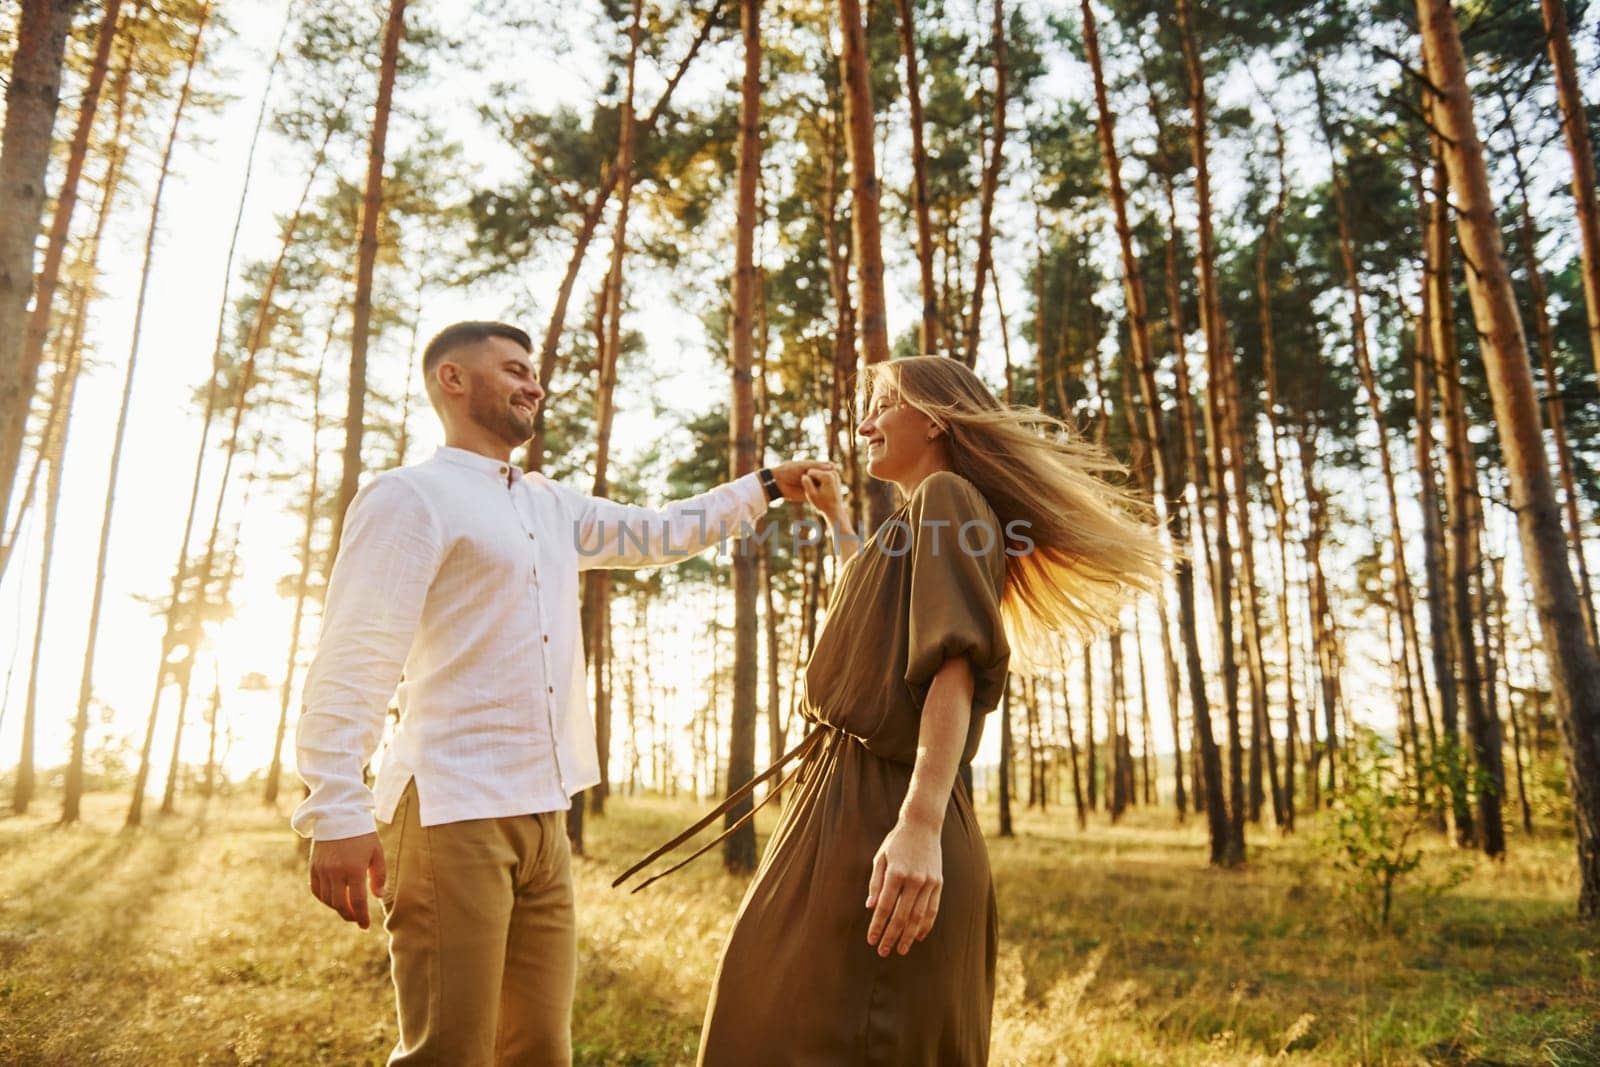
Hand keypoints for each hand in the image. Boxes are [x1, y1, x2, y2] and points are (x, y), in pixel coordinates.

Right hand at [309, 832, 385, 928]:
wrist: (338, 815)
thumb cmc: (362, 834)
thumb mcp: (377, 852)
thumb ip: (379, 876)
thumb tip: (378, 897)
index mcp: (354, 869)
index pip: (357, 902)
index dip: (361, 917)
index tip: (365, 926)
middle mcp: (336, 872)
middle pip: (340, 904)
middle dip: (350, 915)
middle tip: (357, 919)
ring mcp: (322, 870)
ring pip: (328, 900)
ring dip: (338, 908)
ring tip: (348, 909)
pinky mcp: (313, 867)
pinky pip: (317, 891)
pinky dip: (325, 899)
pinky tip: (334, 899)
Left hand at [769, 460, 835, 502]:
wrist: (777, 482)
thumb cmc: (788, 470)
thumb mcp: (804, 466)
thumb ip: (816, 466)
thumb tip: (831, 466)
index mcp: (810, 468)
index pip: (824, 467)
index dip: (830, 468)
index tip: (838, 469)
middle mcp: (811, 476)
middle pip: (824, 477)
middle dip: (831, 478)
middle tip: (839, 480)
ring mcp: (810, 485)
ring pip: (821, 486)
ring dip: (828, 487)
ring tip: (836, 488)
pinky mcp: (807, 494)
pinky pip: (816, 494)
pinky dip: (822, 494)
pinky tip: (829, 495)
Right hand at [800, 467, 846, 522]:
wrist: (835, 510)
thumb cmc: (822, 504)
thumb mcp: (811, 495)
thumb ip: (806, 484)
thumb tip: (804, 475)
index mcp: (827, 475)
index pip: (810, 472)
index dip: (808, 481)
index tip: (814, 490)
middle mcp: (833, 472)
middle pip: (815, 471)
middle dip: (813, 480)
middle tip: (818, 491)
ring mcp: (835, 474)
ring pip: (819, 473)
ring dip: (817, 480)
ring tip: (821, 491)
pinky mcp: (836, 476)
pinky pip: (823, 475)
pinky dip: (821, 481)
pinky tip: (824, 490)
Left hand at [865, 819, 942, 956]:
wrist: (923, 825)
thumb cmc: (896, 842)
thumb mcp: (880, 858)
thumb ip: (876, 883)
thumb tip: (871, 907)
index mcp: (896, 873)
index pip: (885, 907)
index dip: (877, 925)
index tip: (871, 940)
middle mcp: (914, 880)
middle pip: (901, 916)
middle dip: (892, 936)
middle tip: (883, 951)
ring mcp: (929, 882)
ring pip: (918, 917)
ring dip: (909, 935)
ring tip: (901, 949)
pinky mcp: (939, 883)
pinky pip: (932, 909)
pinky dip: (926, 925)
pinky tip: (918, 936)